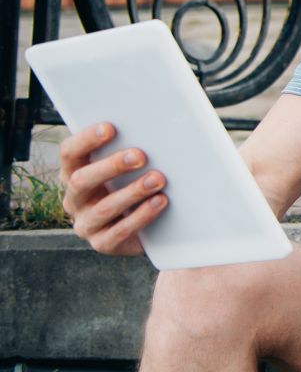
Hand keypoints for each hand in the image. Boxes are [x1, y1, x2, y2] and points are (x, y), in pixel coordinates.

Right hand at [57, 123, 166, 255]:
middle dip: (111, 166)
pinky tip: (160, 201)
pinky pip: (120, 231)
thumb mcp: (128, 168)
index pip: (69, 154)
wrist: (149, 227)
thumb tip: (153, 128)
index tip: (110, 128)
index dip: (86, 140)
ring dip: (132, 191)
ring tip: (157, 179)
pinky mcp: (103, 243)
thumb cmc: (135, 185)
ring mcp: (86, 224)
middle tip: (140, 155)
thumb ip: (129, 150)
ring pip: (103, 207)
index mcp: (74, 173)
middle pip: (82, 180)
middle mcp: (75, 199)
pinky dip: (142, 215)